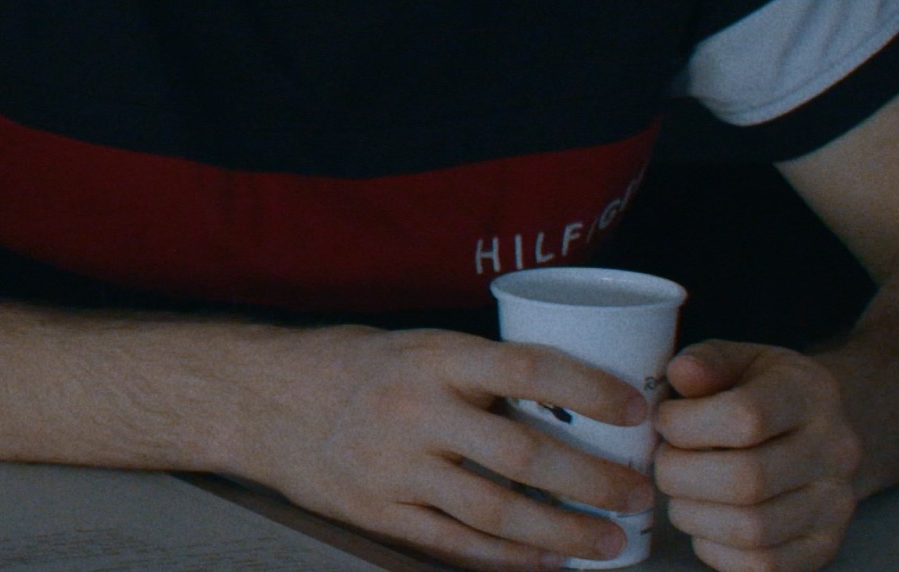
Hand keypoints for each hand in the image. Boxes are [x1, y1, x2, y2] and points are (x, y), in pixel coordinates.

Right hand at [243, 327, 658, 570]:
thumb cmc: (353, 369)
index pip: (526, 367)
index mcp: (430, 356)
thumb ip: (478, 374)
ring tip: (609, 542)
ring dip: (563, 530)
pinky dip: (509, 556)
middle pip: (522, 451)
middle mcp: (413, 409)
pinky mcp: (378, 509)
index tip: (639, 409)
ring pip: (496, 508)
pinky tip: (547, 561)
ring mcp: (393, 464)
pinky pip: (456, 542)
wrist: (259, 400)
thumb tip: (574, 402)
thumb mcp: (414, 349)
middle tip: (640, 493)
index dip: (589, 388)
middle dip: (593, 479)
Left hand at [655, 343, 862, 571]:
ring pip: (750, 529)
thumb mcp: (737, 360)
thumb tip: (682, 373)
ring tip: (683, 490)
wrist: (823, 429)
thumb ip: (706, 362)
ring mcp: (836, 504)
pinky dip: (716, 549)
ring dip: (692, 513)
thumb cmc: (761, 391)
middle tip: (665, 462)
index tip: (664, 421)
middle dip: (680, 474)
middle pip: (745, 480)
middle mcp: (835, 451)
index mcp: (810, 394)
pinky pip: (762, 564)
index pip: (745, 416)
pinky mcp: (824, 545)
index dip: (685, 424)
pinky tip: (707, 519)